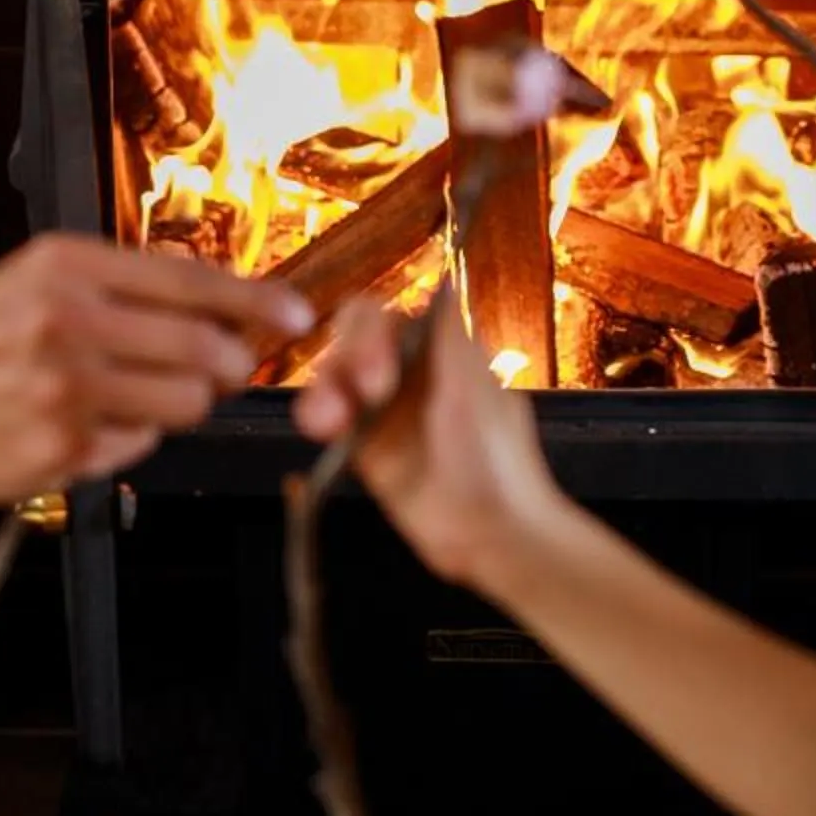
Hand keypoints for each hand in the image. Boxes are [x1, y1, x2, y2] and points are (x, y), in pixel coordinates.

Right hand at [0, 235, 311, 521]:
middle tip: (227, 366)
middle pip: (205, 350)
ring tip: (140, 394)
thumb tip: (214, 286)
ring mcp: (63, 391)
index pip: (191, 281)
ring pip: (184, 404)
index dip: (256, 302)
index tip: (297, 313)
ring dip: (183, 403)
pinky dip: (130, 438)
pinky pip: (138, 446)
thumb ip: (123, 279)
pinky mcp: (60, 449)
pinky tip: (89, 423)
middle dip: (231, 363)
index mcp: (66, 269)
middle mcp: (66, 324)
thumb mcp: (41, 277)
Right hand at [294, 300, 569, 592]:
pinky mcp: (366, 449)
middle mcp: (406, 373)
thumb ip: (448, 337)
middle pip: (351, 342)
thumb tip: (444, 283)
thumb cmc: (496, 459)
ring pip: (334, 379)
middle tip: (364, 394)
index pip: (385, 317)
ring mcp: (383, 410)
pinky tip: (322, 431)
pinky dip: (318, 418)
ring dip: (323, 390)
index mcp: (437, 350)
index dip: (371, 335)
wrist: (493, 533)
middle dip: (347, 360)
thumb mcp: (473, 389)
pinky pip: (330, 420)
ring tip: (326, 422)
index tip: (378, 371)